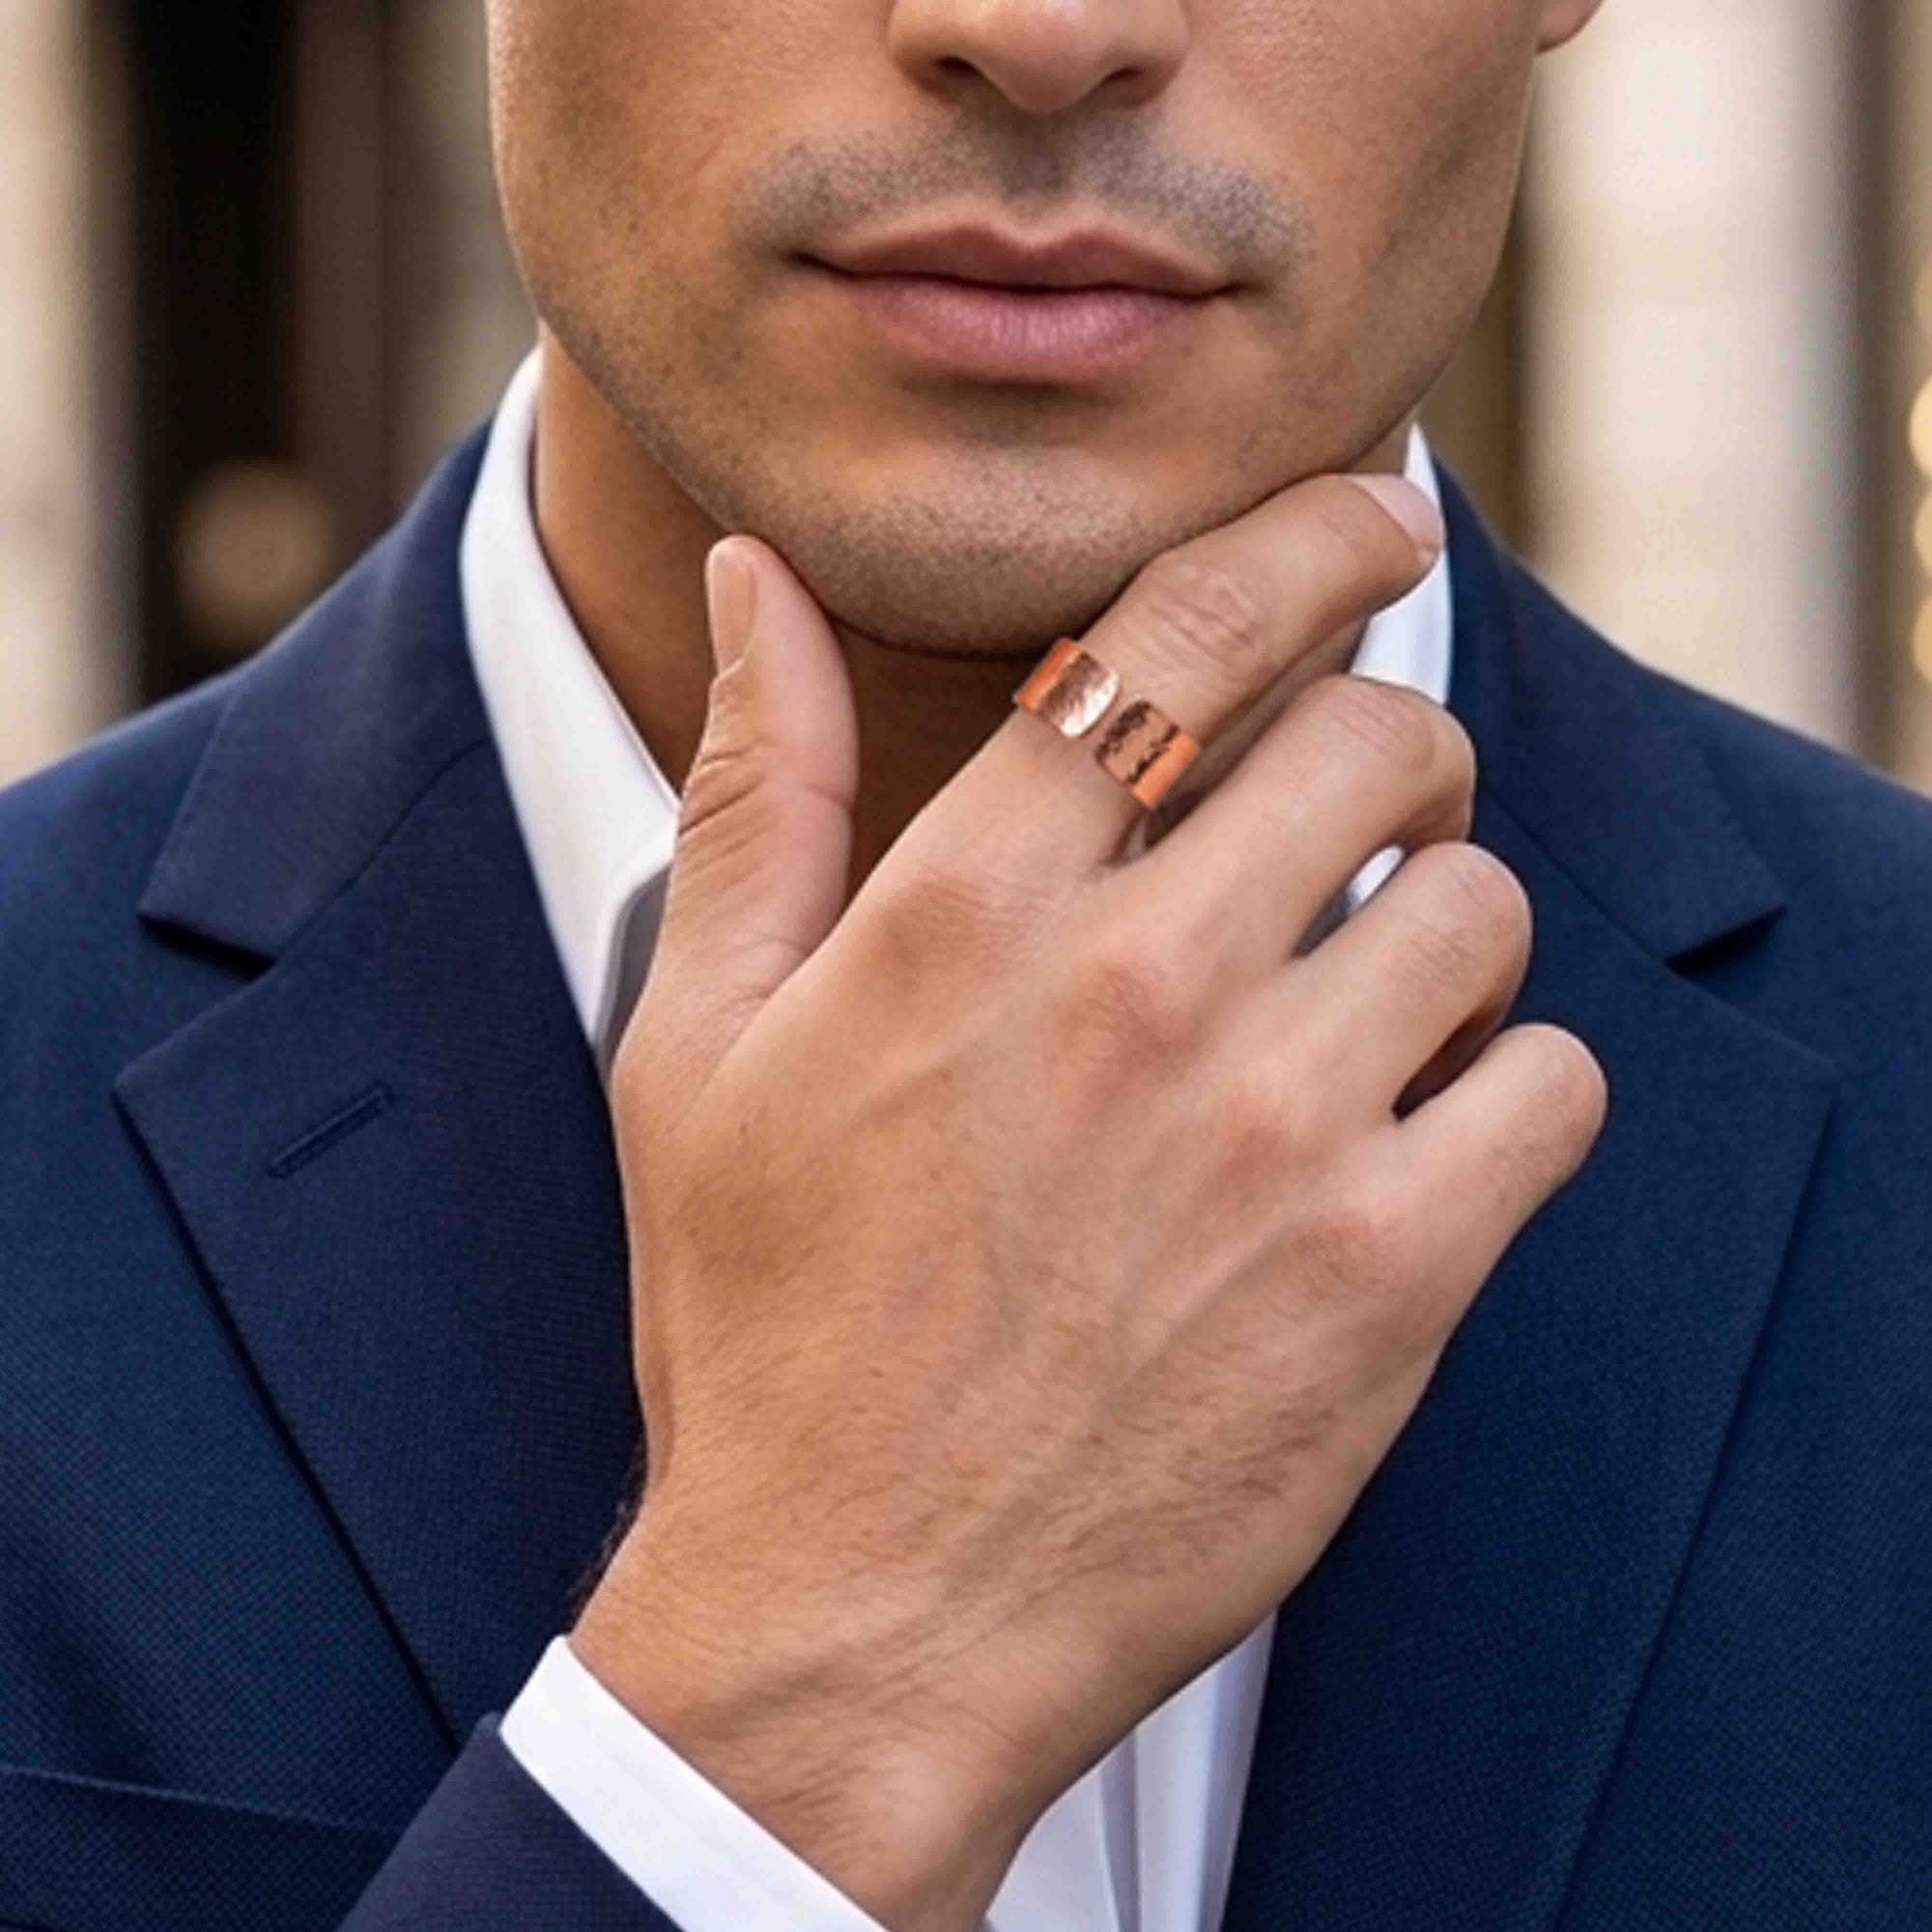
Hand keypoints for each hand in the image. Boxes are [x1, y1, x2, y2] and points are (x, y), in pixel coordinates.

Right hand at [574, 473, 1606, 1931]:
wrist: (853, 1620)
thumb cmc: (764, 1330)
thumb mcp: (696, 1043)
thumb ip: (760, 790)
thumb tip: (761, 581)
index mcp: (968, 907)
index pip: (1189, 625)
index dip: (1307, 536)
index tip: (1368, 516)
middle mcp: (1137, 989)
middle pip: (1380, 738)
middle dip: (1386, 747)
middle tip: (1354, 816)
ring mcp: (1277, 1132)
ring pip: (1482, 904)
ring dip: (1445, 925)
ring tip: (1369, 1001)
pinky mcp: (1388, 1277)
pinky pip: (1554, 1084)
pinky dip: (1514, 1086)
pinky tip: (1420, 1134)